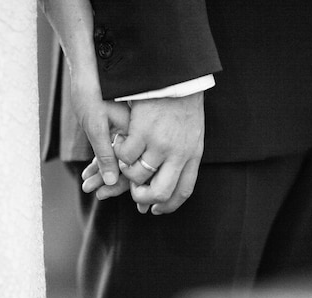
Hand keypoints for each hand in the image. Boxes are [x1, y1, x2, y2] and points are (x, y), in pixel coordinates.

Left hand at [70, 70, 130, 186]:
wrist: (90, 61)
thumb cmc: (91, 91)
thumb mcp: (95, 125)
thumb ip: (104, 153)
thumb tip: (110, 180)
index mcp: (139, 133)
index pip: (134, 167)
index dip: (117, 183)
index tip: (101, 193)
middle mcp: (141, 133)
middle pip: (131, 167)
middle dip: (110, 182)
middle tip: (91, 190)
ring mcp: (134, 130)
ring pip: (124, 160)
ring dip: (104, 172)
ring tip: (87, 183)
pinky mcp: (125, 126)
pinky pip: (118, 150)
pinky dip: (103, 160)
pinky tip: (89, 171)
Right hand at [112, 92, 204, 214]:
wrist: (176, 73)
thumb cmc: (182, 103)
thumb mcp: (191, 133)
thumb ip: (182, 157)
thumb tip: (168, 185)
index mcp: (193, 154)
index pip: (183, 192)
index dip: (168, 205)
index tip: (156, 210)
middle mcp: (179, 154)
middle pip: (161, 192)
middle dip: (144, 198)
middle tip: (136, 194)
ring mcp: (160, 144)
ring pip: (138, 175)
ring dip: (127, 172)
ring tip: (125, 161)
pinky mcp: (143, 132)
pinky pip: (125, 156)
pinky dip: (118, 154)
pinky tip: (118, 143)